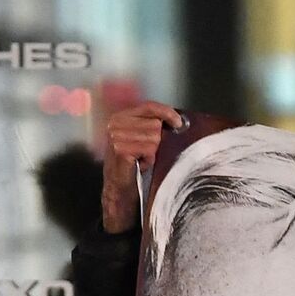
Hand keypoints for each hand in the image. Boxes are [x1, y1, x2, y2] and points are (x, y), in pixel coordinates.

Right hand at [100, 101, 186, 233]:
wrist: (120, 189)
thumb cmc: (134, 164)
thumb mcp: (141, 139)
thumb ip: (152, 125)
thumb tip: (177, 120)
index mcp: (120, 117)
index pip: (149, 106)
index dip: (166, 112)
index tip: (179, 122)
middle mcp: (115, 123)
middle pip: (154, 123)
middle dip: (158, 140)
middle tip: (147, 153)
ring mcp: (116, 136)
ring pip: (154, 137)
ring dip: (153, 151)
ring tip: (143, 159)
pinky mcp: (120, 149)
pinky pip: (149, 149)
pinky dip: (149, 159)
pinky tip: (141, 164)